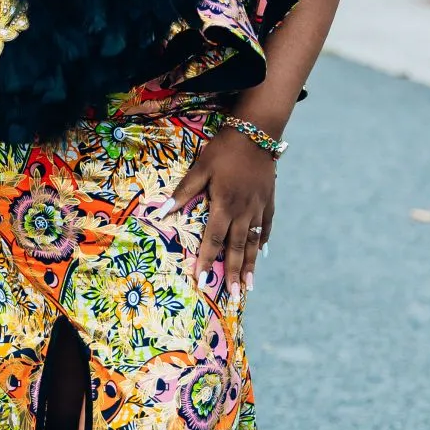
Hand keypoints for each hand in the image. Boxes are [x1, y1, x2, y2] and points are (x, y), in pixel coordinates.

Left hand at [170, 128, 276, 295]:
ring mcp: (258, 207)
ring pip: (253, 242)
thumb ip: (183, 193)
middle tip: (234, 296)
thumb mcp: (200, 168)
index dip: (208, 260)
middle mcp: (243, 211)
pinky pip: (265, 226)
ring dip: (251, 265)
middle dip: (235, 273)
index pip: (214, 239)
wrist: (256, 133)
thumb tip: (161, 212)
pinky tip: (261, 253)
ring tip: (250, 286)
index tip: (203, 280)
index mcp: (224, 205)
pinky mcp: (268, 201)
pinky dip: (262, 240)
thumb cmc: (223, 150)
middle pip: (237, 247)